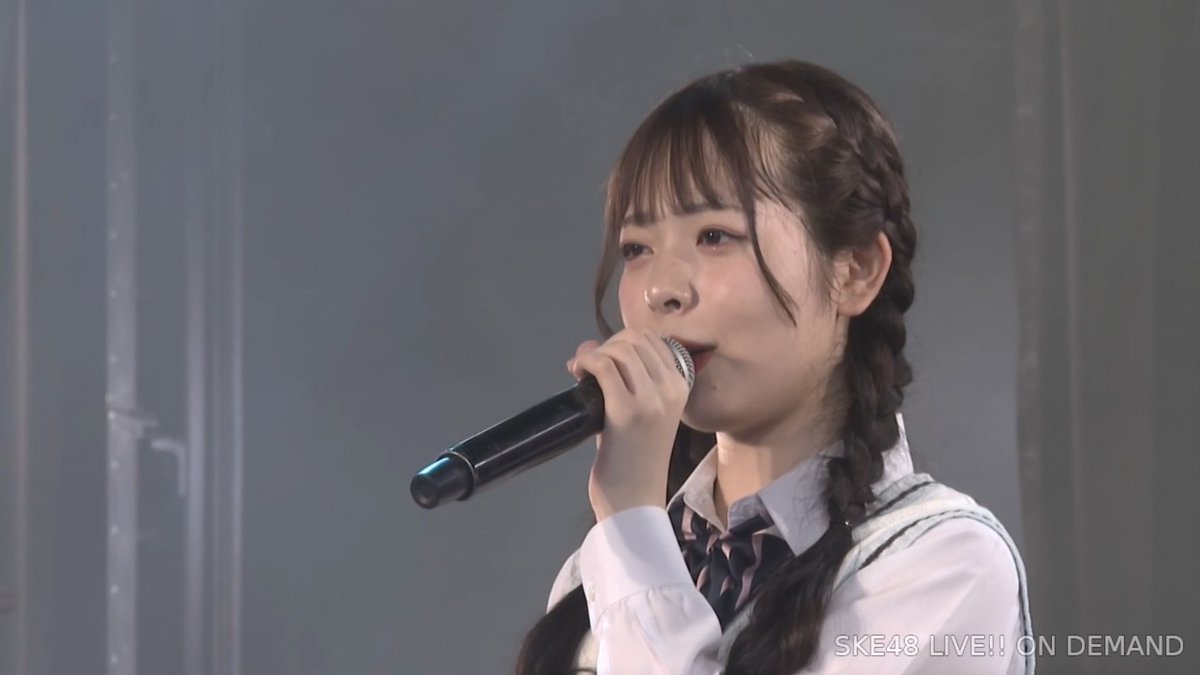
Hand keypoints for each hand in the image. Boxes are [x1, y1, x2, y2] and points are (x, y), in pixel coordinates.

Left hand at [566, 328, 690, 521]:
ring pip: (620, 349)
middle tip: (589, 366)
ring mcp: (650, 401)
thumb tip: (588, 346)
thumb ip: (621, 378)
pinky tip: (577, 373)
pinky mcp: (625, 413)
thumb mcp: (641, 413)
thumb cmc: (634, 459)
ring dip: (595, 354)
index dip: (622, 341)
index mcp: (681, 388)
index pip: (653, 340)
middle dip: (607, 345)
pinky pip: (603, 367)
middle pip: (635, 340)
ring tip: (581, 371)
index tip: (605, 358)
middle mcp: (670, 390)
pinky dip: (586, 362)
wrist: (634, 501)